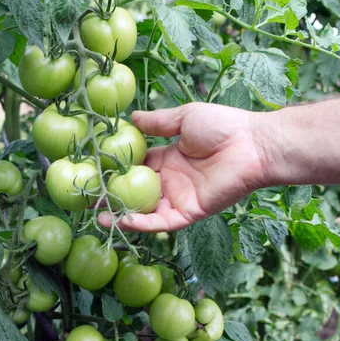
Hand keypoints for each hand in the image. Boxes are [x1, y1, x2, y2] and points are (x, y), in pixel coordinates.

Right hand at [98, 103, 265, 231]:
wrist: (253, 144)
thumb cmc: (224, 126)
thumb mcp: (184, 118)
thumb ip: (157, 122)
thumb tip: (131, 117)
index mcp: (169, 159)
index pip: (135, 167)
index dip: (115, 169)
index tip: (93, 169)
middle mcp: (170, 181)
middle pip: (134, 191)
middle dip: (112, 194)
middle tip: (86, 196)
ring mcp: (178, 199)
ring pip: (144, 211)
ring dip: (121, 213)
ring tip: (95, 213)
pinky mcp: (188, 212)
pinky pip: (161, 222)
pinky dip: (141, 223)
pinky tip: (120, 220)